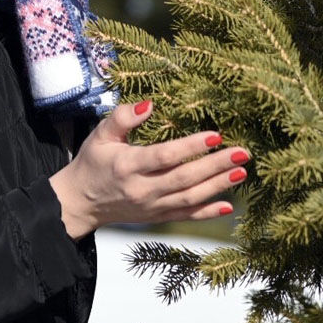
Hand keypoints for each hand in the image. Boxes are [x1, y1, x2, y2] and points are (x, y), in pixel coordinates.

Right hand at [48, 100, 249, 239]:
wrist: (81, 201)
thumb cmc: (93, 162)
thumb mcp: (100, 134)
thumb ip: (123, 117)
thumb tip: (150, 104)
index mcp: (127, 165)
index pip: (164, 156)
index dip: (191, 146)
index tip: (216, 134)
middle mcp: (141, 189)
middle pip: (184, 178)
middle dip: (215, 165)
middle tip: (242, 152)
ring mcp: (151, 207)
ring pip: (189, 198)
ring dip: (218, 186)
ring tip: (241, 172)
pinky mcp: (156, 217)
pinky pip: (186, 216)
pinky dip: (208, 213)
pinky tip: (229, 206)